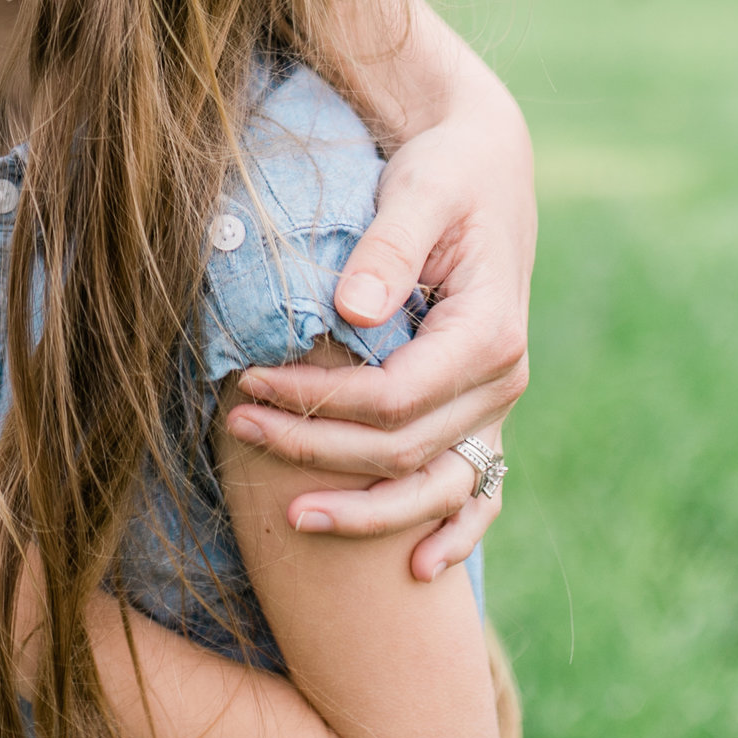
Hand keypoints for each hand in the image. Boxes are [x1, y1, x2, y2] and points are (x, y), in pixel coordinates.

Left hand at [224, 75, 532, 576]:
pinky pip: (477, 492)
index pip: (396, 397)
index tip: (249, 382)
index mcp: (490, 332)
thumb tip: (351, 309)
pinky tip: (415, 572)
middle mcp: (503, 379)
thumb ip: (388, 247)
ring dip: (363, 509)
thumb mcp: (418, 191)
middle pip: (402, 448)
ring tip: (287, 516)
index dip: (318, 402)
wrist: (484, 164)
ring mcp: (495, 406)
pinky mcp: (482, 412)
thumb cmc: (444, 171)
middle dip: (316, 450)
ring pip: (433, 486)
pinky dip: (452, 533)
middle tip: (234, 425)